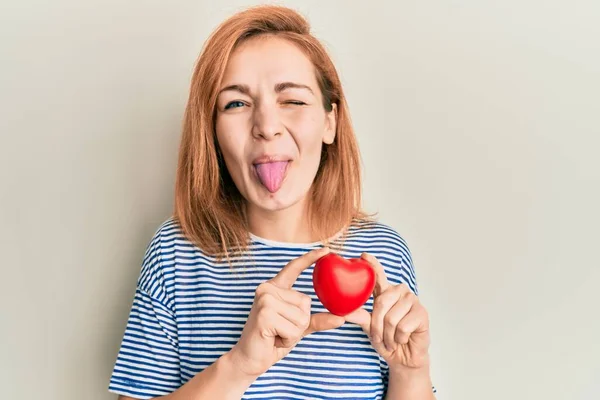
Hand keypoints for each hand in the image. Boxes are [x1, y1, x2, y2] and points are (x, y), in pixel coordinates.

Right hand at [229, 247, 345, 376]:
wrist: (249, 359)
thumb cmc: (273, 341)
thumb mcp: (298, 328)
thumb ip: (316, 320)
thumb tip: (341, 318)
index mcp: (274, 288)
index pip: (293, 268)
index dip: (310, 258)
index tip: (326, 250)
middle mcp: (267, 289)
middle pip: (305, 302)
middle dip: (299, 324)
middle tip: (280, 330)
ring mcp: (265, 299)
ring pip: (301, 316)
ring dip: (293, 333)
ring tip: (276, 335)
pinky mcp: (264, 313)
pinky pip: (293, 328)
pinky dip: (288, 339)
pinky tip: (273, 339)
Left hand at [345, 253, 430, 371]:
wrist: (404, 357)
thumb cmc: (387, 339)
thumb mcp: (370, 328)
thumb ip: (360, 317)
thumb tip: (344, 311)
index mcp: (386, 293)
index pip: (378, 276)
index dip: (372, 264)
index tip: (363, 255)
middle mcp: (400, 292)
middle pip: (381, 303)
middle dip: (376, 326)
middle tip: (379, 338)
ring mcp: (412, 300)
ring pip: (391, 318)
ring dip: (388, 336)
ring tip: (391, 340)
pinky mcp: (422, 313)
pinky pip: (403, 327)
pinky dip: (399, 338)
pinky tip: (403, 339)